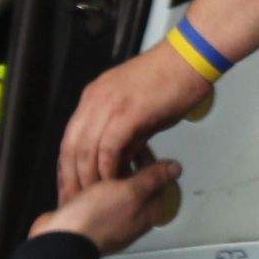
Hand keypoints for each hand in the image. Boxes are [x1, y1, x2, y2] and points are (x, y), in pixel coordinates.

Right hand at [32, 157, 181, 253]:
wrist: (61, 239)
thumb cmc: (98, 217)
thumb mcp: (131, 192)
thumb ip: (153, 179)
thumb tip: (177, 168)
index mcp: (146, 211)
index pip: (155, 177)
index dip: (146, 156)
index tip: (133, 140)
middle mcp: (130, 215)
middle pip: (134, 181)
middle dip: (125, 162)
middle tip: (112, 145)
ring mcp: (108, 216)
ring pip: (112, 186)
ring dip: (106, 169)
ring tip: (96, 154)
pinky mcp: (87, 215)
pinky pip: (94, 193)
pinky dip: (90, 180)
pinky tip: (82, 170)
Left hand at [57, 44, 210, 195]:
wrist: (190, 57)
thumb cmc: (171, 80)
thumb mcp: (140, 112)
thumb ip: (126, 136)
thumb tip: (121, 160)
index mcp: (94, 98)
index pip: (69, 139)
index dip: (68, 168)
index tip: (72, 188)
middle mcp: (94, 100)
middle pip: (70, 147)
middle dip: (71, 179)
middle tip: (77, 200)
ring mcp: (108, 104)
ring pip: (85, 149)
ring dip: (89, 178)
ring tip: (96, 198)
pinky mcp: (127, 112)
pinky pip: (108, 147)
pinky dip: (109, 168)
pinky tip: (115, 182)